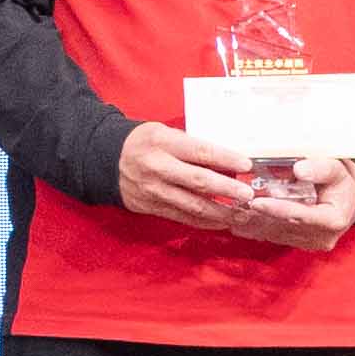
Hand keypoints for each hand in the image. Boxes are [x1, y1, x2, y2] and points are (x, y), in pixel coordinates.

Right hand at [109, 120, 275, 230]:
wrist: (106, 160)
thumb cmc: (143, 142)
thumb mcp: (164, 133)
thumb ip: (191, 147)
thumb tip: (227, 163)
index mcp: (162, 142)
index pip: (199, 151)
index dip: (225, 159)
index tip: (247, 165)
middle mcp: (158, 168)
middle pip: (198, 181)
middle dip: (227, 190)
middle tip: (249, 195)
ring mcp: (154, 190)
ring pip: (193, 205)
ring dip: (220, 211)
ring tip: (242, 213)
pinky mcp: (151, 207)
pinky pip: (182, 217)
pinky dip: (204, 221)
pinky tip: (221, 221)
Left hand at [228, 158, 354, 250]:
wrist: (347, 199)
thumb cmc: (341, 182)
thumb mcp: (337, 169)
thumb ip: (320, 168)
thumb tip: (299, 170)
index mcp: (333, 220)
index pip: (302, 215)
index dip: (279, 209)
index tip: (257, 203)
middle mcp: (321, 237)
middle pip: (284, 225)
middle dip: (259, 215)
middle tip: (236, 204)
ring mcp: (308, 242)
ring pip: (276, 232)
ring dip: (254, 222)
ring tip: (232, 210)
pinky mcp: (298, 242)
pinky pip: (274, 235)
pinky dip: (257, 226)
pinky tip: (239, 217)